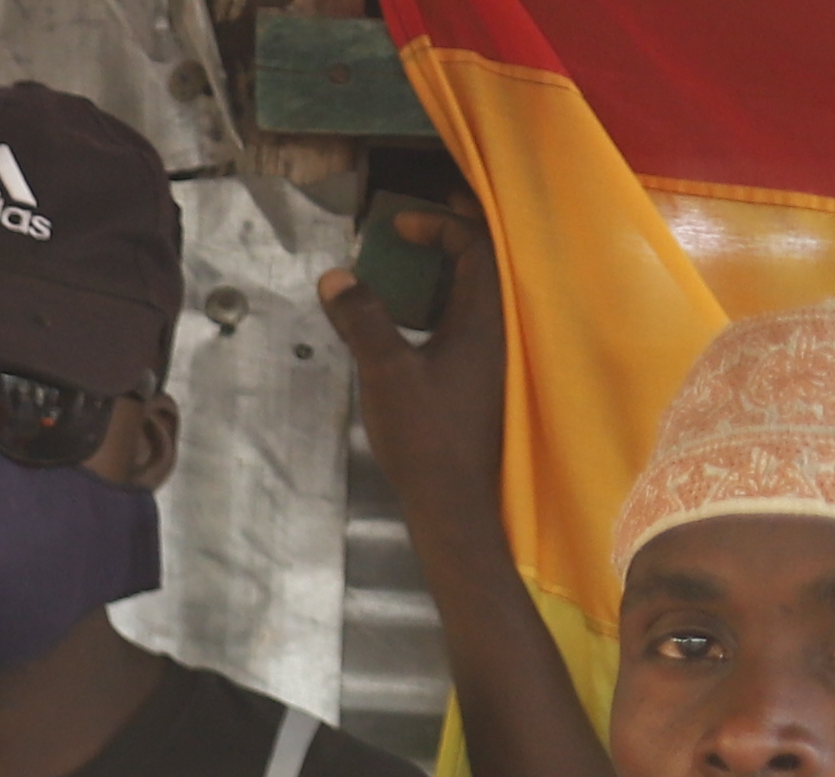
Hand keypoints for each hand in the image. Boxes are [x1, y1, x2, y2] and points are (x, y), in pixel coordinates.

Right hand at [322, 209, 509, 556]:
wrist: (452, 499)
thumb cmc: (425, 433)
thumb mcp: (386, 371)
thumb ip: (363, 320)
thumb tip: (337, 276)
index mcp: (485, 317)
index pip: (476, 247)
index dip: (441, 225)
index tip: (399, 223)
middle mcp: (497, 328)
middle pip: (485, 262)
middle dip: (454, 234)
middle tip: (422, 220)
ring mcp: (490, 355)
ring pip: (475, 292)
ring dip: (446, 269)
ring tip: (412, 260)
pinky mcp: (477, 378)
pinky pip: (465, 321)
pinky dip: (441, 302)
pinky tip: (412, 316)